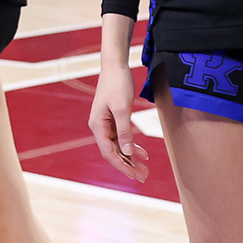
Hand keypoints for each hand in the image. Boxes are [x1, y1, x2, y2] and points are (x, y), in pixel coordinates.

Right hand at [88, 62, 151, 182]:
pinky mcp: (113, 119)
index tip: (135, 175)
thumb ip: (124, 131)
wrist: (115, 66)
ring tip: (144, 169)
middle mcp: (99, 127)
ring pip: (118, 146)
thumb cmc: (117, 84)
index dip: (122, 165)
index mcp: (97, 125)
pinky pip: (121, 137)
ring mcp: (106, 123)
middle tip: (143, 176)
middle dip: (128, 165)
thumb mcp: (122, 108)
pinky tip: (143, 153)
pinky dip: (132, 146)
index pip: (109, 152)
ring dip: (131, 158)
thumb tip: (127, 151)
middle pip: (113, 152)